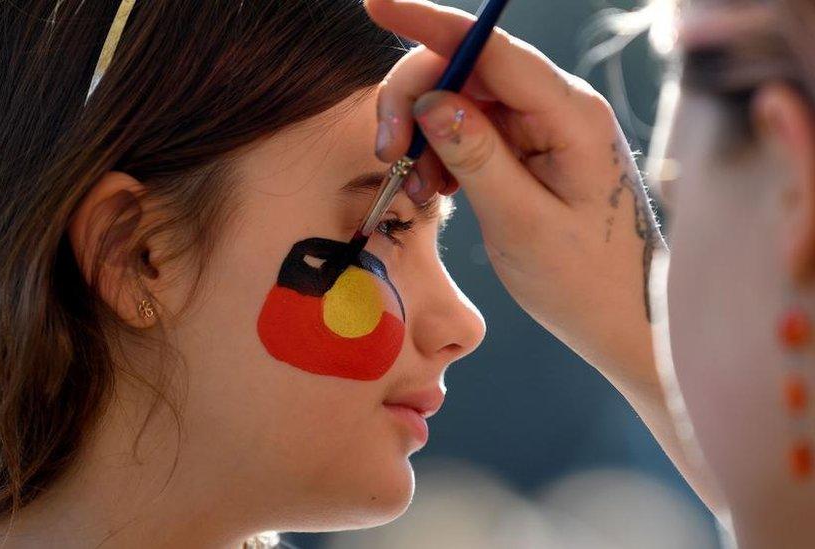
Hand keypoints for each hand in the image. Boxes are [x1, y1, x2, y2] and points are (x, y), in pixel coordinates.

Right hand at [367, 0, 663, 382]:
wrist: (622, 321)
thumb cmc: (584, 281)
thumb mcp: (522, 224)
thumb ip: (475, 157)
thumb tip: (431, 99)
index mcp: (571, 117)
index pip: (492, 49)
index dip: (430, 22)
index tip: (377, 4)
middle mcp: (558, 109)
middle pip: (467, 70)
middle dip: (415, 102)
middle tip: (388, 154)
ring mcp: (543, 128)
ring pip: (460, 100)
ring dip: (423, 135)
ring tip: (418, 189)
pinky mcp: (529, 150)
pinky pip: (470, 131)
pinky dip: (439, 153)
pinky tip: (435, 190)